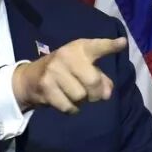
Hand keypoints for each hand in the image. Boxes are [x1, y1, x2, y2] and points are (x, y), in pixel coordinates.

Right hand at [12, 37, 127, 113]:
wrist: (30, 78)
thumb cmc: (64, 71)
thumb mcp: (82, 67)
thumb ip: (100, 78)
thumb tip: (106, 93)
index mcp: (79, 48)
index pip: (97, 46)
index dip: (110, 45)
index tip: (122, 43)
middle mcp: (66, 56)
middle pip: (93, 81)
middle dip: (96, 93)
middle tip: (92, 94)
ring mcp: (54, 71)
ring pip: (81, 96)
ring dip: (81, 101)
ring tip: (74, 94)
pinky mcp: (46, 87)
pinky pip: (69, 107)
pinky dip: (71, 109)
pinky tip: (65, 100)